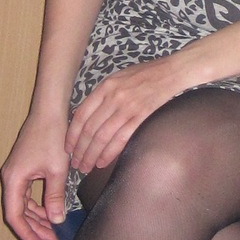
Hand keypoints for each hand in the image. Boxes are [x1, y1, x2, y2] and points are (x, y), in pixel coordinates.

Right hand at [0, 111, 70, 239]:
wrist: (49, 112)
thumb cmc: (52, 136)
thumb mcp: (57, 170)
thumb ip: (54, 196)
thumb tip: (55, 220)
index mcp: (14, 179)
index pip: (15, 216)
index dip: (26, 234)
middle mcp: (11, 178)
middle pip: (19, 212)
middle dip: (35, 227)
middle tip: (52, 239)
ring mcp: (16, 173)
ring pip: (23, 204)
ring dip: (38, 217)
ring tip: (54, 228)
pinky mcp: (24, 168)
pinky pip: (27, 193)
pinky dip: (38, 204)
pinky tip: (52, 210)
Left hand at [67, 53, 198, 176]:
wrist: (171, 72)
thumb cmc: (145, 75)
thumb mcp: (118, 78)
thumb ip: (102, 96)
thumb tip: (86, 118)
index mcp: (105, 87)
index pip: (81, 115)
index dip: (72, 135)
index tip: (68, 148)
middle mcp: (113, 97)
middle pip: (90, 129)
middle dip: (80, 150)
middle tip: (76, 163)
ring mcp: (127, 107)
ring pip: (103, 137)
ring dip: (92, 155)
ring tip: (86, 166)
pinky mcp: (141, 116)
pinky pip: (121, 138)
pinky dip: (110, 153)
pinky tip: (103, 162)